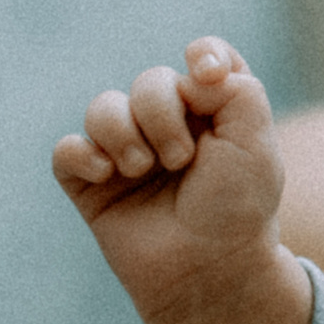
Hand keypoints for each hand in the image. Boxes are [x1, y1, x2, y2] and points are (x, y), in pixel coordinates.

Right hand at [52, 37, 285, 310]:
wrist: (209, 268)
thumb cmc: (238, 207)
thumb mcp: (256, 141)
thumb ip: (235, 87)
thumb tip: (193, 69)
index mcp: (214, 114)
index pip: (204, 58)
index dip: (204, 55)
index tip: (208, 74)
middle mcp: (170, 127)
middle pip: (150, 81)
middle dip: (162, 113)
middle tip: (182, 159)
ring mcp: (128, 153)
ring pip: (103, 108)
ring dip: (124, 134)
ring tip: (144, 170)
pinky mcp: (92, 184)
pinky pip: (67, 148)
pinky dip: (84, 154)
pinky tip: (108, 174)